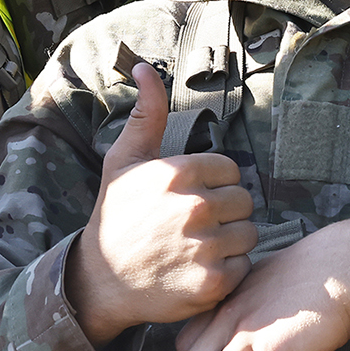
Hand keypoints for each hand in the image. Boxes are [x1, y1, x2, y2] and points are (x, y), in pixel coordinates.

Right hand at [66, 62, 258, 343]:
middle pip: (244, 201)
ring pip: (249, 234)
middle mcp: (194, 207)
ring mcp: (204, 246)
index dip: (213, 185)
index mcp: (177, 173)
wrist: (100, 281)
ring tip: (197, 248)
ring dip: (229, 243)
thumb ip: (147, 115)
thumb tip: (144, 68)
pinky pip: (244, 266)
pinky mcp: (213, 282)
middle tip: (194, 227)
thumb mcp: (123, 160)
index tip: (190, 199)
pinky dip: (227, 271)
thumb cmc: (115, 215)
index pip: (230, 170)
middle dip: (225, 214)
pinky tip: (198, 270)